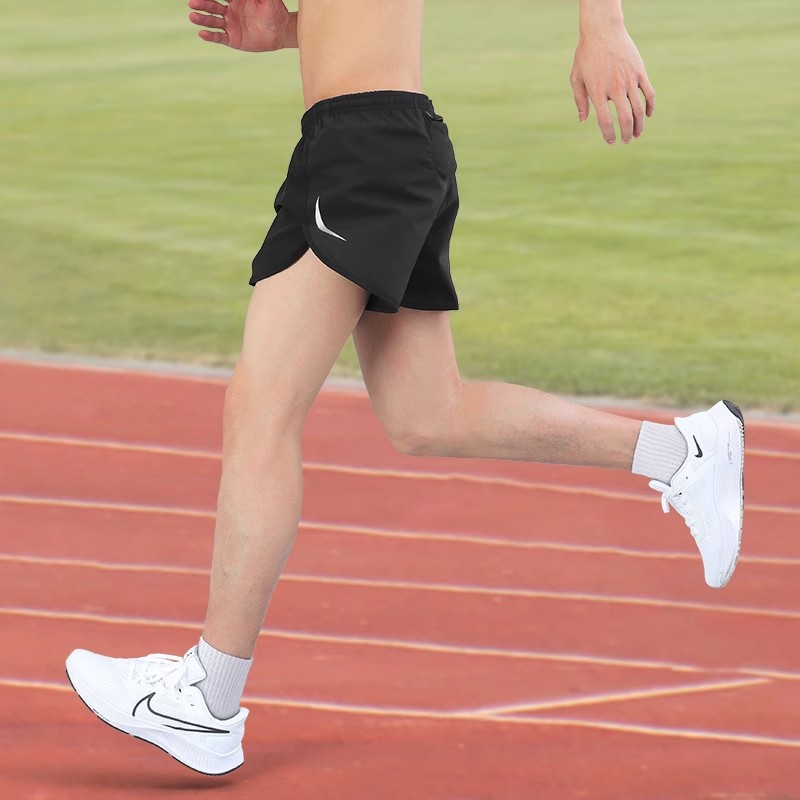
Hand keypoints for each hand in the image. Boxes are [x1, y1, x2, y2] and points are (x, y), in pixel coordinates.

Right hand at [188, 0, 294, 51]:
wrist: (280, 33)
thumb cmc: (276, 12)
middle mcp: (230, 11)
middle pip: (213, 6)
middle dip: (202, 4)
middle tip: (192, 3)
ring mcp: (230, 25)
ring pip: (213, 21)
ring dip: (202, 19)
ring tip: (192, 16)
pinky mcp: (233, 39)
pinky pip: (219, 37)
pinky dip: (210, 36)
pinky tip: (202, 33)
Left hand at [570, 22, 655, 143]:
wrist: (602, 30)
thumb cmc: (586, 55)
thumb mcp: (576, 78)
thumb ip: (580, 100)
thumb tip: (583, 120)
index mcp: (598, 92)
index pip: (605, 122)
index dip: (609, 135)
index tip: (611, 141)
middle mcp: (615, 88)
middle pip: (625, 119)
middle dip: (627, 134)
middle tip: (627, 140)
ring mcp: (629, 80)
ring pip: (639, 109)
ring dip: (640, 125)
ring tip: (637, 134)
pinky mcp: (640, 72)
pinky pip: (649, 93)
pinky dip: (650, 106)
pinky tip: (647, 115)